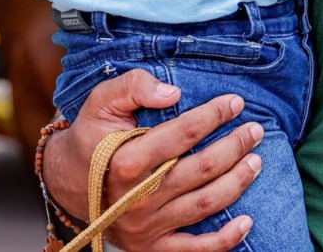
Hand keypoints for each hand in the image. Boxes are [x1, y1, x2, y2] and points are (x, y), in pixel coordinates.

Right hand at [42, 69, 263, 250]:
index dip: (214, 116)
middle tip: (255, 130)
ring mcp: (146, 226)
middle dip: (235, 146)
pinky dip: (225, 239)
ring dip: (238, 182)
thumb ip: (134, 86)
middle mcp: (137, 197)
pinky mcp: (151, 247)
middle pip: (201, 169)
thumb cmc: (92, 136)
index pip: (183, 134)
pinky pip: (195, 250)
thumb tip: (173, 92)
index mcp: (125, 160)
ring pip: (205, 204)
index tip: (235, 103)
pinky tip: (247, 222)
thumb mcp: (101, 101)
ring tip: (256, 161)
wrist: (66, 181)